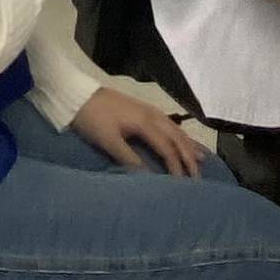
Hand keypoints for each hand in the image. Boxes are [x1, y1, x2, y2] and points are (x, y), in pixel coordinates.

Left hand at [69, 88, 204, 176]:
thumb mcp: (108, 141)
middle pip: (177, 139)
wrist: (76, 93)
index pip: (168, 149)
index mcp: (145, 123)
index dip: (177, 168)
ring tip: (202, 160)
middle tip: (198, 178)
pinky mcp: (144, 109)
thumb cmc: (91, 118)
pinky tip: (185, 139)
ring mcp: (150, 110)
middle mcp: (154, 115)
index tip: (183, 186)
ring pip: (177, 130)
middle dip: (189, 159)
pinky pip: (170, 124)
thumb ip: (129, 159)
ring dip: (189, 146)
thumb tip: (150, 177)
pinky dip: (181, 134)